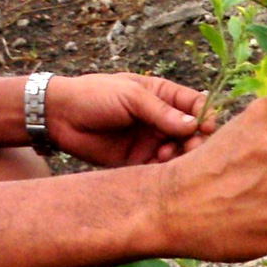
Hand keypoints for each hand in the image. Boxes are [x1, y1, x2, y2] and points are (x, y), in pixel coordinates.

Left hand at [43, 73, 219, 166]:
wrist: (59, 116)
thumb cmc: (94, 95)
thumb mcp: (130, 96)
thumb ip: (161, 112)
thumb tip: (194, 125)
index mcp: (162, 95)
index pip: (194, 105)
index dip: (204, 116)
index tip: (206, 128)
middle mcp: (160, 119)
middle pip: (191, 133)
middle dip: (195, 141)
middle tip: (190, 148)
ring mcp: (150, 141)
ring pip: (178, 153)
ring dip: (179, 156)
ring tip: (165, 155)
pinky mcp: (137, 162)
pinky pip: (159, 169)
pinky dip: (164, 170)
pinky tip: (157, 166)